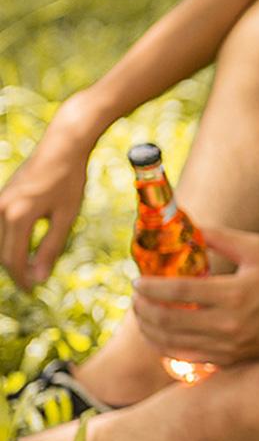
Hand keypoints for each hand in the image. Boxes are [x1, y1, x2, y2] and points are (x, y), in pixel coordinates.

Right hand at [0, 98, 94, 289]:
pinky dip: (9, 243)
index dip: (22, 279)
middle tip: (32, 286)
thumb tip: (39, 278)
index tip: (32, 292)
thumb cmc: (69, 183)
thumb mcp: (65, 219)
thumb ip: (50, 249)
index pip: (12, 260)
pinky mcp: (1, 197)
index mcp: (17, 216)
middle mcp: (0, 209)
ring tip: (29, 271)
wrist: (61, 148)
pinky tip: (24, 251)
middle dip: (15, 271)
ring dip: (10, 258)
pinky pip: (0, 228)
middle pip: (1, 253)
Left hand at [132, 226, 258, 364]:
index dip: (151, 287)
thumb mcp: (257, 249)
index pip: (180, 291)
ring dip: (148, 329)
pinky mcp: (229, 360)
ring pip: (173, 343)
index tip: (138, 281)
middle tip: (136, 297)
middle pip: (170, 320)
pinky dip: (164, 347)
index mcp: (235, 295)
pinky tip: (156, 334)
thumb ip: (219, 237)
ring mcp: (229, 347)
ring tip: (141, 314)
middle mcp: (230, 325)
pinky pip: (186, 358)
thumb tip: (184, 226)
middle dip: (143, 308)